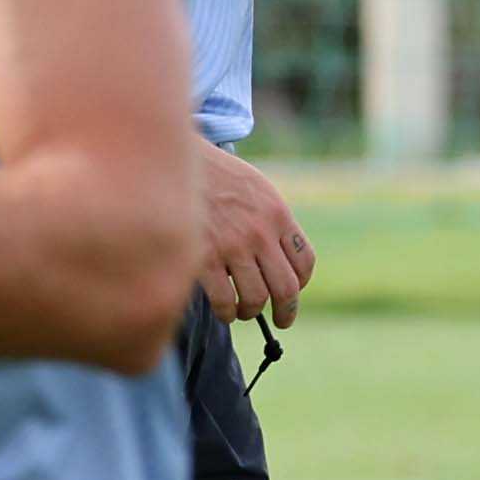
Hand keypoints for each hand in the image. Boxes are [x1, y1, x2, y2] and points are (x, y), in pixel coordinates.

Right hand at [195, 143, 314, 326]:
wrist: (175, 159)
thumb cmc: (211, 174)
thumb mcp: (253, 187)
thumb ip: (268, 218)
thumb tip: (275, 255)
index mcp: (277, 214)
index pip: (304, 261)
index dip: (300, 284)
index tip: (292, 292)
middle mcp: (260, 233)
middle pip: (286, 288)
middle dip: (286, 311)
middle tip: (281, 320)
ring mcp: (233, 246)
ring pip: (256, 298)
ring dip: (251, 312)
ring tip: (242, 312)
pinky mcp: (205, 257)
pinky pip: (225, 300)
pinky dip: (227, 312)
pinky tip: (223, 310)